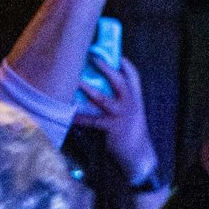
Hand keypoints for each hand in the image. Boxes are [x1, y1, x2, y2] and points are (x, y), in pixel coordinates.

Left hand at [73, 57, 156, 182]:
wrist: (139, 155)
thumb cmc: (131, 133)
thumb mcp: (132, 114)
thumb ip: (121, 101)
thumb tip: (99, 89)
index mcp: (136, 99)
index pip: (133, 76)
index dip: (125, 64)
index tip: (115, 53)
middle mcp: (130, 104)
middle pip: (119, 81)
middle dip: (106, 68)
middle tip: (93, 56)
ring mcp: (121, 115)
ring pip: (102, 98)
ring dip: (87, 89)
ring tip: (76, 80)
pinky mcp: (112, 127)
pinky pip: (91, 120)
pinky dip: (79, 117)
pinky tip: (69, 115)